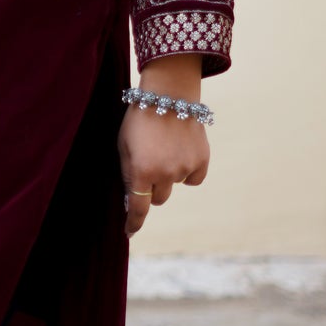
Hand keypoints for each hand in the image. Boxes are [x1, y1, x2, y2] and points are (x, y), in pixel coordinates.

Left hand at [119, 56, 209, 236]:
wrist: (168, 93)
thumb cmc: (139, 120)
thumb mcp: (123, 146)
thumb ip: (129, 174)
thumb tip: (133, 202)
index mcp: (141, 170)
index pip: (138, 208)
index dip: (134, 222)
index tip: (129, 232)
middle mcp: (165, 173)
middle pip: (158, 198)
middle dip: (151, 187)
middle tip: (149, 164)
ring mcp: (185, 167)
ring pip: (175, 186)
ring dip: (169, 174)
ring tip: (165, 148)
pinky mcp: (202, 160)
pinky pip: (193, 179)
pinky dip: (187, 170)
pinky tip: (181, 151)